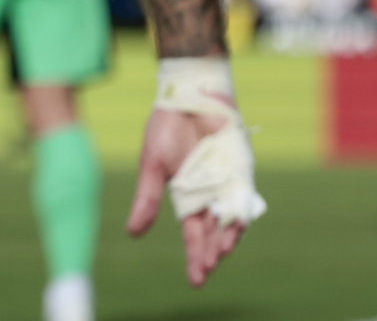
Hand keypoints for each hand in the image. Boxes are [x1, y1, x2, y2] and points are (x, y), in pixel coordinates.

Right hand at [127, 106, 246, 285]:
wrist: (187, 95)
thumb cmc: (166, 127)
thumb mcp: (152, 166)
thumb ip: (146, 198)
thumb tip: (132, 233)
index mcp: (187, 196)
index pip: (193, 234)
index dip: (194, 256)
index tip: (195, 281)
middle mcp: (210, 195)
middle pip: (212, 233)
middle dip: (208, 255)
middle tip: (204, 273)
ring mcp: (227, 183)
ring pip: (231, 221)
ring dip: (225, 240)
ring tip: (217, 255)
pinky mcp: (241, 170)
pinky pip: (243, 199)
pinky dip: (238, 216)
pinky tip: (232, 231)